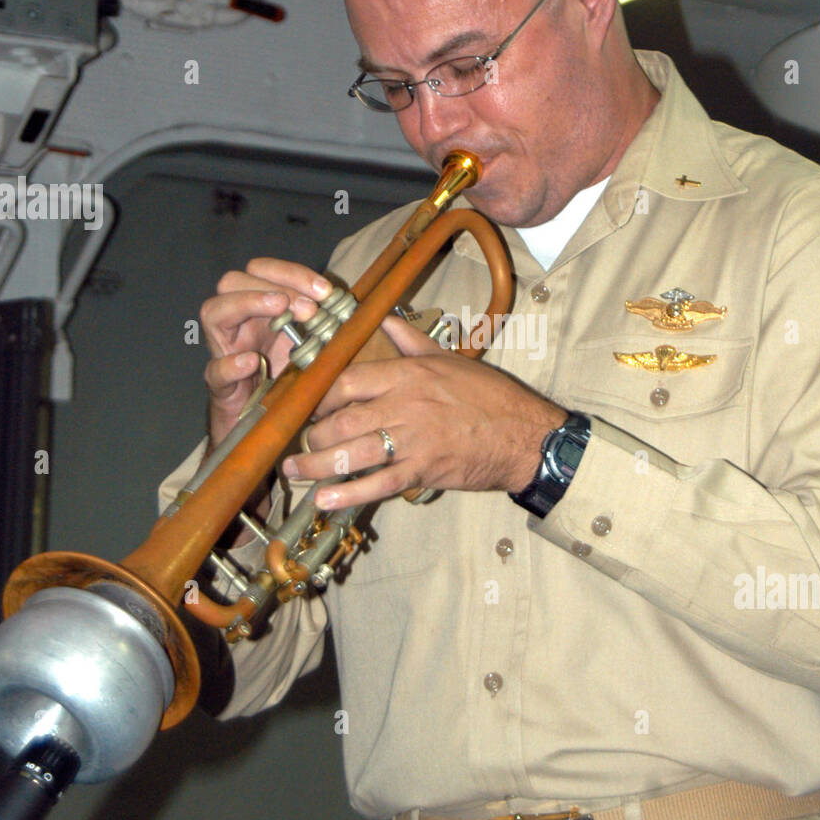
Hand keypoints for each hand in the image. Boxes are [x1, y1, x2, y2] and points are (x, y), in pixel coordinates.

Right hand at [199, 257, 331, 448]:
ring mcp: (224, 351)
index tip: (326, 290)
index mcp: (257, 309)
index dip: (293, 273)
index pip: (261, 270)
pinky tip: (253, 362)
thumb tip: (349, 303)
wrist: (265, 423)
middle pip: (232, 281)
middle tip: (309, 308)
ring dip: (249, 303)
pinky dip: (232, 364)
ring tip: (281, 310)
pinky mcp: (221, 385)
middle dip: (274, 285)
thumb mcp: (310, 344)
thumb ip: (322, 322)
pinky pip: (215, 370)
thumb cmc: (288, 378)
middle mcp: (236, 323)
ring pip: (213, 311)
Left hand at [283, 316, 566, 509]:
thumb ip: (412, 341)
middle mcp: (405, 406)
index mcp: (410, 375)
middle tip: (303, 442)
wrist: (525, 435)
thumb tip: (387, 320)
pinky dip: (347, 494)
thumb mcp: (451, 359)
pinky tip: (324, 499)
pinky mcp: (422, 471)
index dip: (321, 396)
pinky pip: (376, 484)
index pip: (348, 382)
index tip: (311, 406)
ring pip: (351, 453)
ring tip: (294, 471)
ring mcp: (412, 441)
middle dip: (313, 435)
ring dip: (316, 465)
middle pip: (341, 420)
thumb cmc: (490, 397)